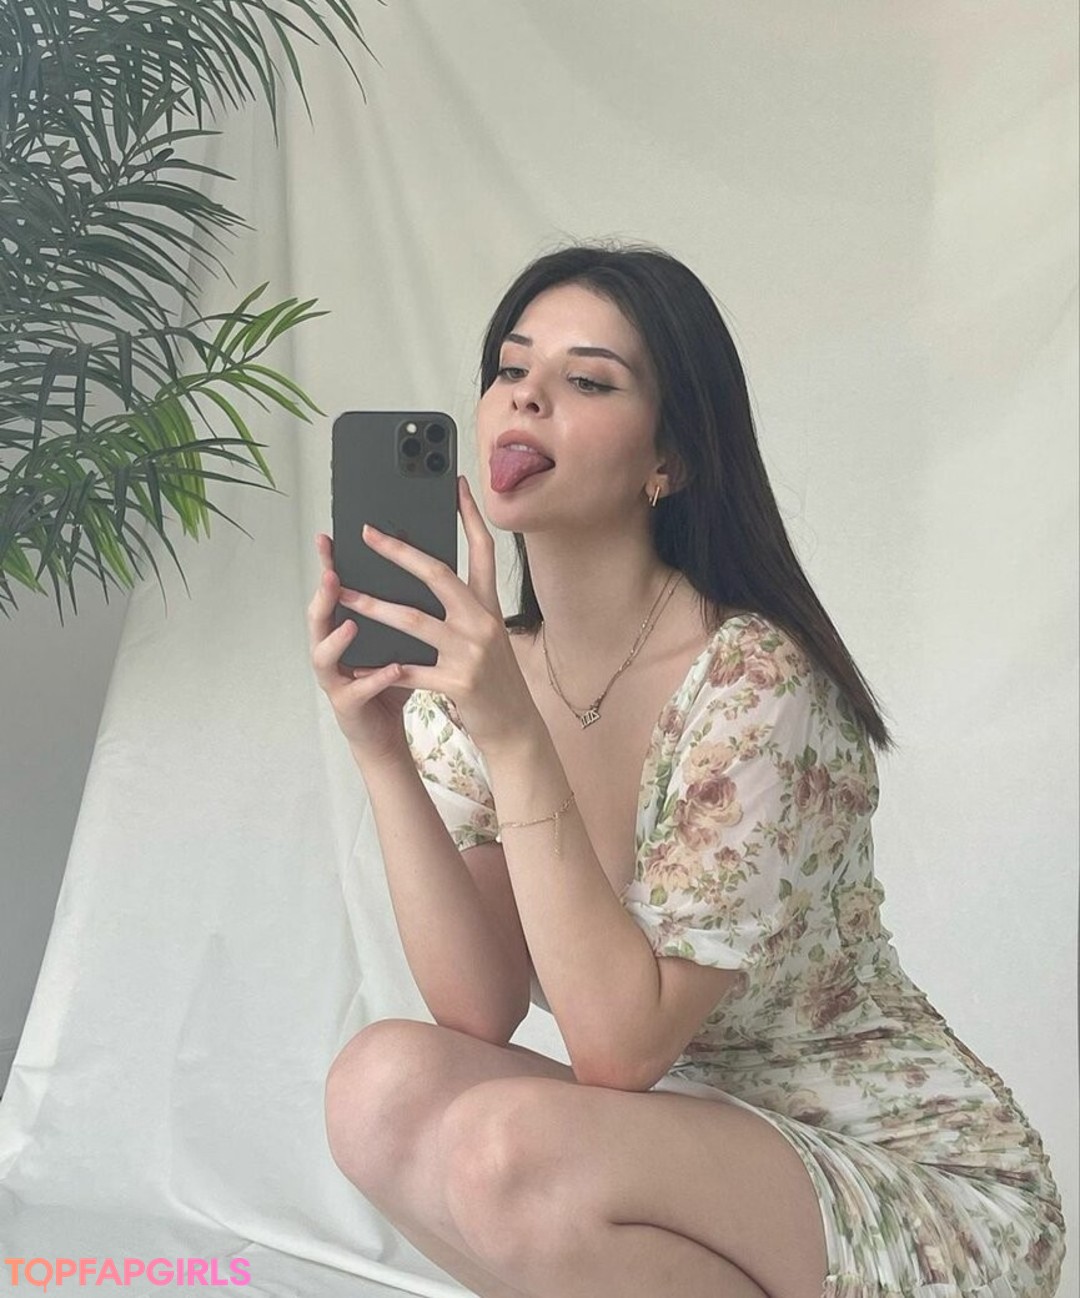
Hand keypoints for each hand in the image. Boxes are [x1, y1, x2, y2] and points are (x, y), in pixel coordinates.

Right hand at [307, 531, 414, 764]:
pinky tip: (393, 669)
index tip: (329, 538)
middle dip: (323, 596)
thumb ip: (403, 608)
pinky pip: (359, 690)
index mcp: (342, 628)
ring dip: (336, 639)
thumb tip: (426, 562)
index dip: (328, 566)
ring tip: (351, 624)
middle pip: (317, 617)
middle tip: (333, 576)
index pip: (334, 591)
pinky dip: (376, 678)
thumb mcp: (398, 638)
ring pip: (323, 655)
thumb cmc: (392, 680)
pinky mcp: (348, 706)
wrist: (385, 732)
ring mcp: (335, 679)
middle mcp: (330, 650)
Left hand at [333, 475, 537, 751]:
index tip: (456, 484)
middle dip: (399, 552)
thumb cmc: (493, 678)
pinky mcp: (458, 684)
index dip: (470, 516)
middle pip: (438, 574)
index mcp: (489, 606)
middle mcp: (483, 623)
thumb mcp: (487, 635)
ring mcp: (471, 653)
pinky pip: (409, 670)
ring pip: (413, 620)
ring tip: (344, 593)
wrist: (515, 726)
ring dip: (373, 606)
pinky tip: (356, 659)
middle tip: (368, 534)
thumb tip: (428, 576)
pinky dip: (381, 666)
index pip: (483, 550)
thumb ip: (465, 607)